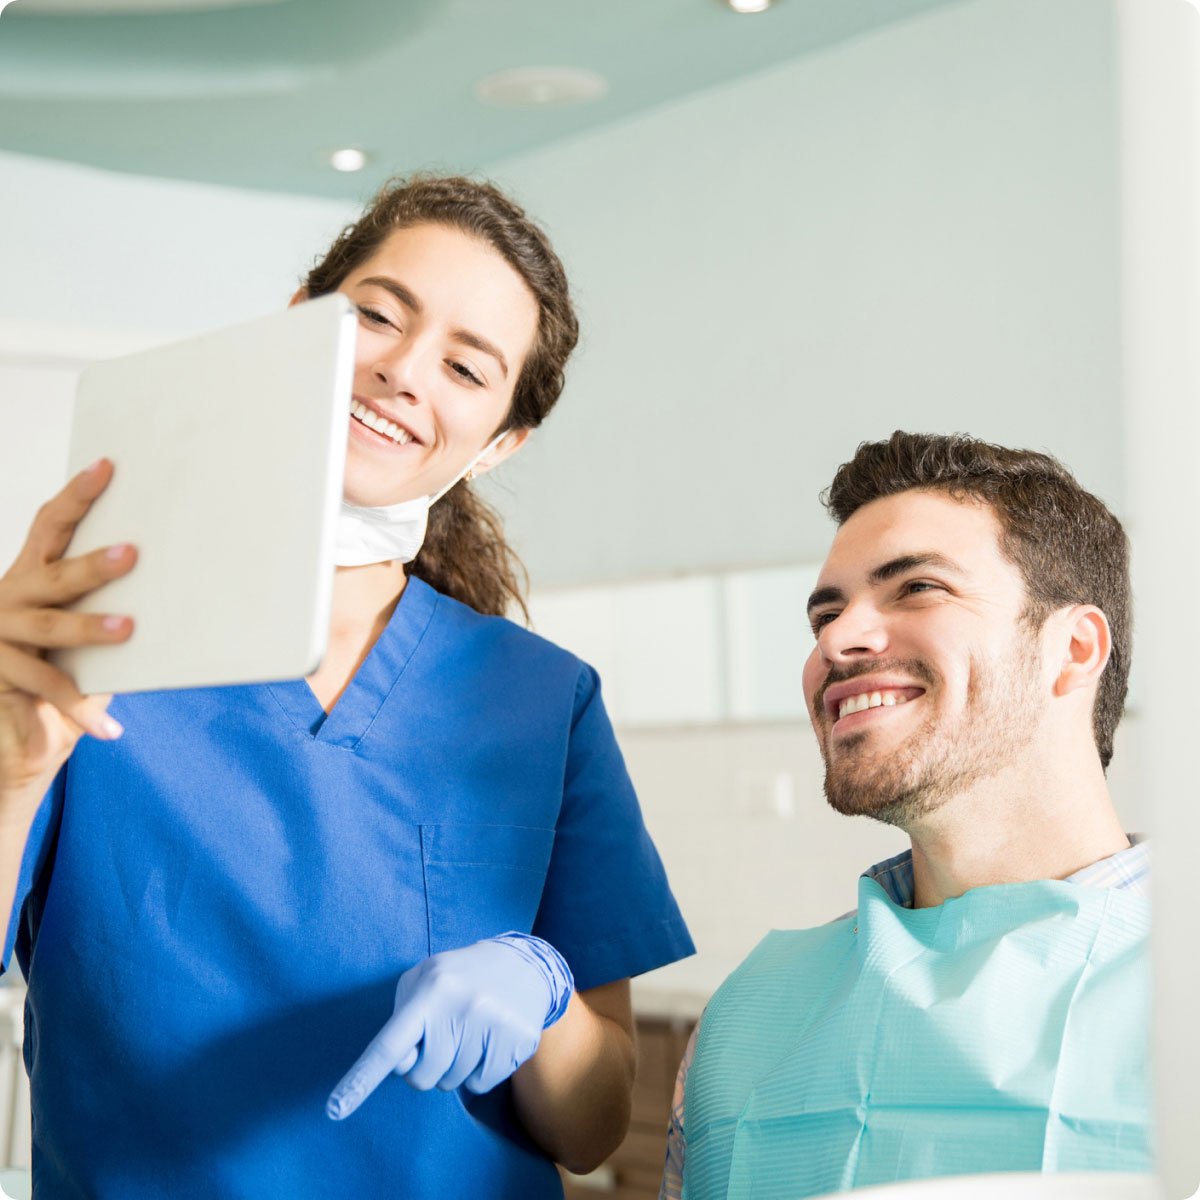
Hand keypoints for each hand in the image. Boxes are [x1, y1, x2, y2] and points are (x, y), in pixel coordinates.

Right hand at [0, 459, 136, 794]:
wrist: (12, 717)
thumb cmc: (59, 654)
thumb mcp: (80, 621)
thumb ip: (109, 597)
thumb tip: (187, 570)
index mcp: (32, 572)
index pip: (51, 524)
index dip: (77, 495)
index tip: (106, 466)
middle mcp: (10, 596)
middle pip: (55, 576)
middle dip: (93, 565)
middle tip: (132, 554)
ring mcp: (1, 637)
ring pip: (52, 630)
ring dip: (90, 629)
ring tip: (127, 629)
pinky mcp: (0, 677)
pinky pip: (49, 691)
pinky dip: (81, 710)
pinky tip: (109, 728)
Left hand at [327, 933, 573, 1119]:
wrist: (524, 965)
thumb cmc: (460, 977)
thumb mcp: (424, 979)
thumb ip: (401, 1020)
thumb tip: (398, 1064)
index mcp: (432, 989)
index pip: (389, 1045)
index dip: (360, 1079)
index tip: (334, 1110)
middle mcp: (462, 1006)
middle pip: (421, 1077)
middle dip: (426, 1064)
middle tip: (444, 1033)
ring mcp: (493, 1026)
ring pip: (452, 1083)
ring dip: (455, 1065)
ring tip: (470, 1030)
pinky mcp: (517, 1042)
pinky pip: (480, 1086)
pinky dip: (480, 1071)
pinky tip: (489, 1040)